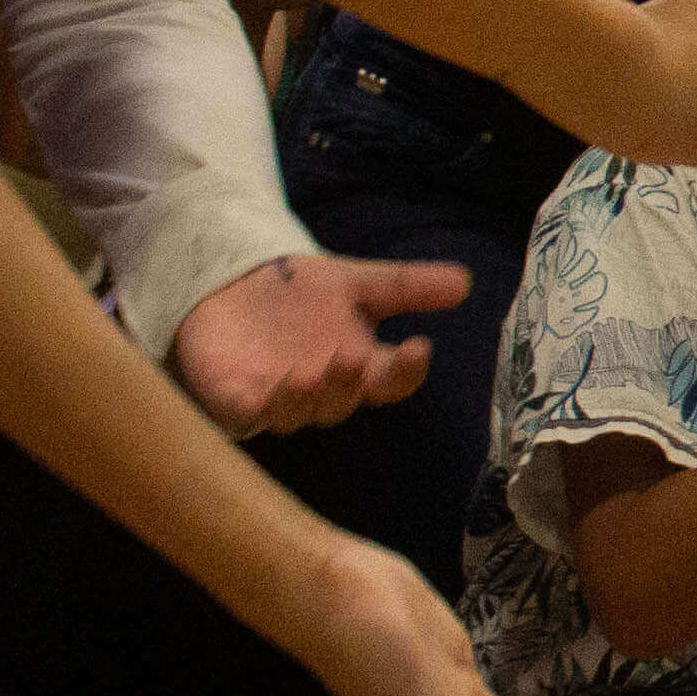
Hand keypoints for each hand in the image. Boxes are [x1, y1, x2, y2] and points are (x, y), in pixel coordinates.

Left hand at [170, 252, 465, 433]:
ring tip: (309, 375)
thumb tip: (464, 281)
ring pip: (295, 413)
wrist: (234, 283)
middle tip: (352, 358)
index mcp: (358, 367)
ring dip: (305, 398)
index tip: (420, 347)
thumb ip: (405, 286)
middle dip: (347, 383)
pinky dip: (253, 408)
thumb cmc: (299, 293)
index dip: (406, 370)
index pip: (391, 381)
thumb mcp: (355, 281)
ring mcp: (276, 400)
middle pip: (342, 401)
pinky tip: (260, 395)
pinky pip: (243, 415)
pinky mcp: (232, 400)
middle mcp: (322, 391)